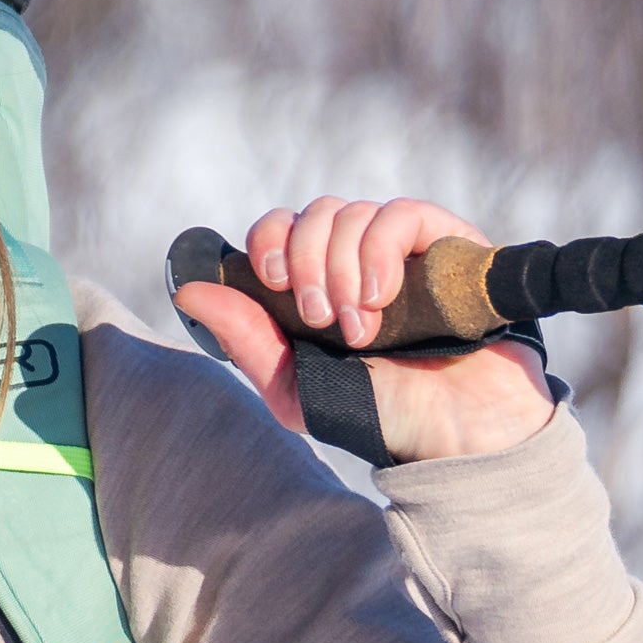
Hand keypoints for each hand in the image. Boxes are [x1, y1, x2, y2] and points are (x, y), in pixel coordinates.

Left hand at [175, 194, 554, 461]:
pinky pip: (399, 213)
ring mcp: (401, 247)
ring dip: (343, 271)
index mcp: (319, 282)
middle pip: (311, 214)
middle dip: (304, 263)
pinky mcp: (446, 242)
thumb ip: (246, 339)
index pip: (279, 227)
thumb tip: (187, 290)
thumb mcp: (296, 388)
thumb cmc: (379, 412)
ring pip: (350, 213)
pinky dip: (379, 251)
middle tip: (320, 319)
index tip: (273, 283)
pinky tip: (382, 297)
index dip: (269, 241)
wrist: (454, 429)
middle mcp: (357, 257)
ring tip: (361, 329)